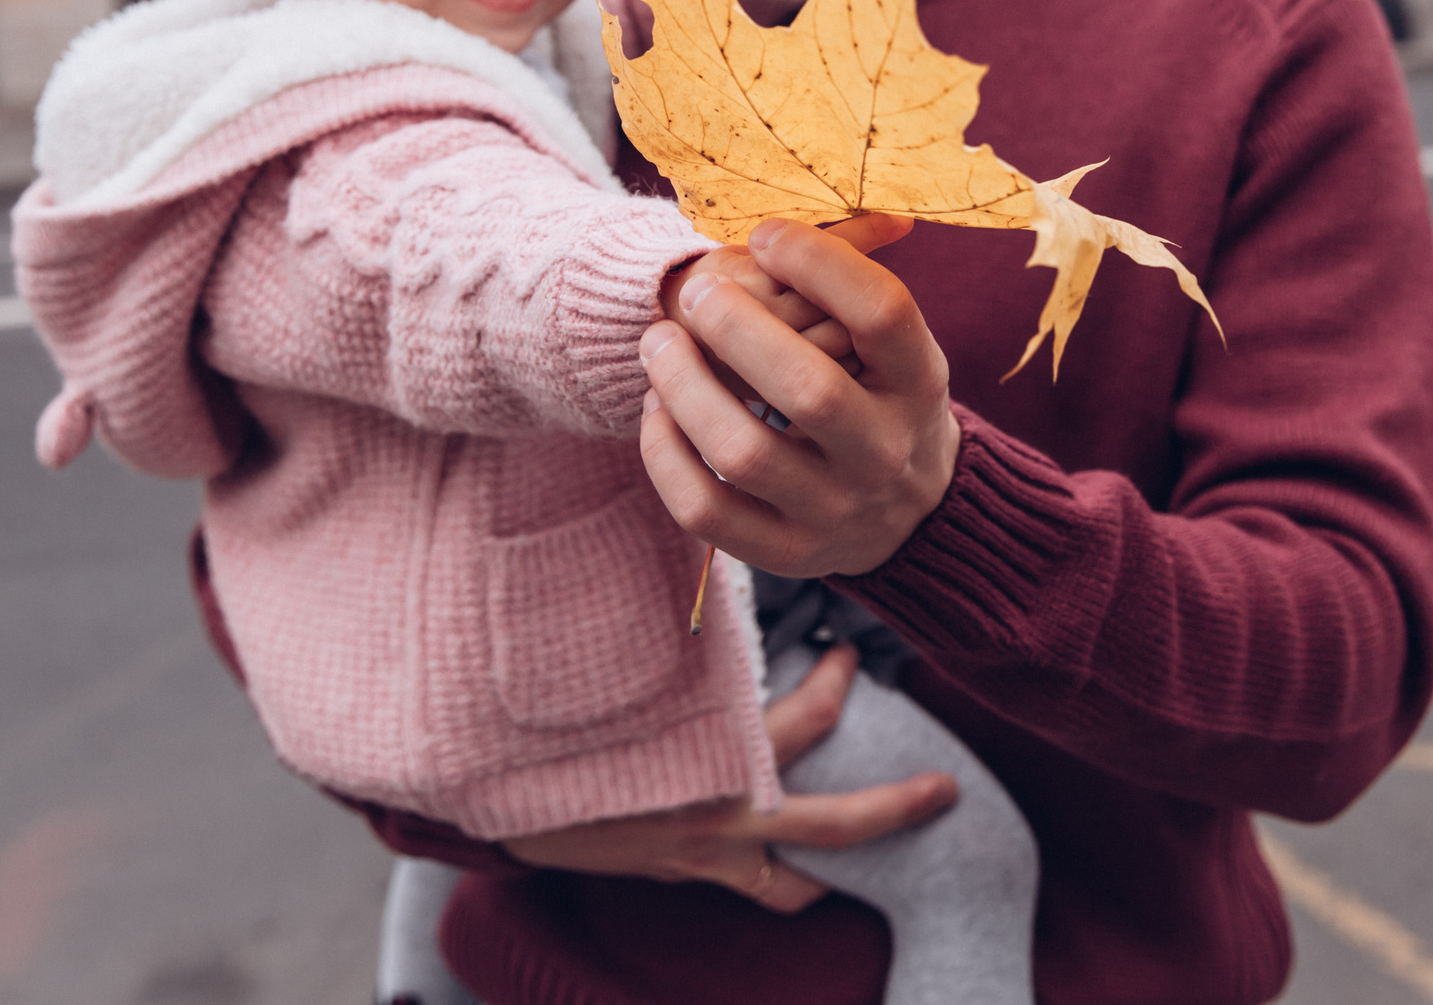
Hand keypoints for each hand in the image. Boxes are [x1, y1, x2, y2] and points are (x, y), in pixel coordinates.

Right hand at [500, 644, 956, 910]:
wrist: (486, 786)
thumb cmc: (555, 710)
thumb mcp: (623, 661)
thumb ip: (677, 619)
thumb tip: (714, 541)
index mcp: (709, 757)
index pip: (806, 724)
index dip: (840, 685)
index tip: (850, 650)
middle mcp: (717, 820)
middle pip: (834, 826)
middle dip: (896, 808)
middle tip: (946, 788)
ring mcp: (701, 859)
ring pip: (798, 884)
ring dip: (843, 868)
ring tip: (884, 849)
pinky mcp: (682, 875)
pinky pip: (754, 892)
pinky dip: (787, 882)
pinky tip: (810, 868)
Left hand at [639, 215, 955, 577]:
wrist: (911, 516)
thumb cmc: (883, 398)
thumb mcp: (898, 347)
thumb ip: (863, 284)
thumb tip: (877, 213)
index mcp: (920, 383)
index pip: (882, 312)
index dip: (817, 262)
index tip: (764, 237)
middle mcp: (885, 452)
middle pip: (807, 388)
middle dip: (735, 327)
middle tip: (696, 292)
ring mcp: (835, 512)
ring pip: (742, 452)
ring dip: (683, 386)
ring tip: (658, 342)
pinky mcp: (785, 554)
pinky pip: (704, 510)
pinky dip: (664, 453)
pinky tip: (658, 409)